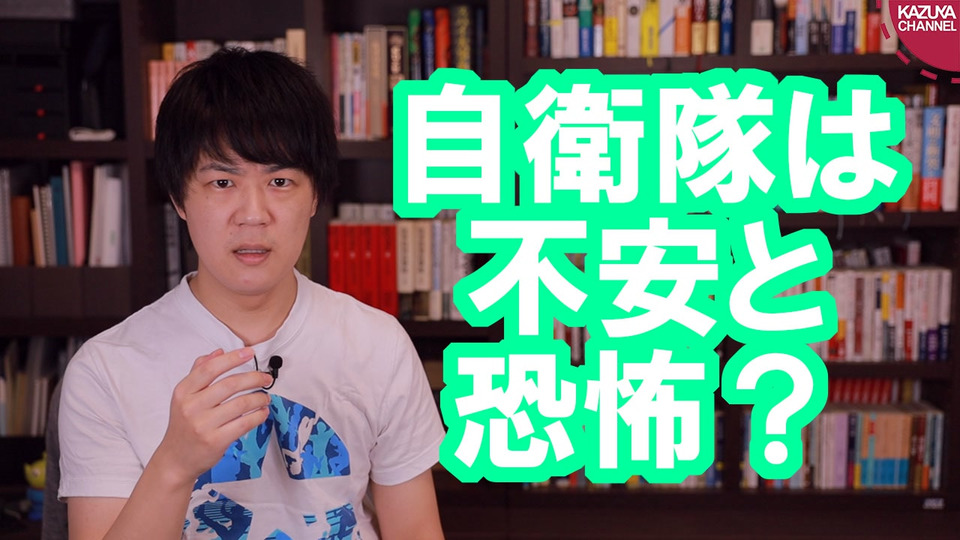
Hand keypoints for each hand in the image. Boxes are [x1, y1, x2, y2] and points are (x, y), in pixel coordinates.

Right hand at [152, 347, 272, 485]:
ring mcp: (203, 425)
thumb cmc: (183, 425)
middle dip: (253, 378)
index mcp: (183, 392)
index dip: (232, 358)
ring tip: (265, 397)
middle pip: (229, 385)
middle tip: (266, 378)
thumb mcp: (184, 397)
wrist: (175, 459)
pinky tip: (262, 412)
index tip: (250, 353)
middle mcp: (191, 407)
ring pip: (240, 404)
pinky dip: (258, 416)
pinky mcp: (215, 441)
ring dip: (259, 398)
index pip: (210, 368)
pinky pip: (244, 424)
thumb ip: (199, 372)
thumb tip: (218, 352)